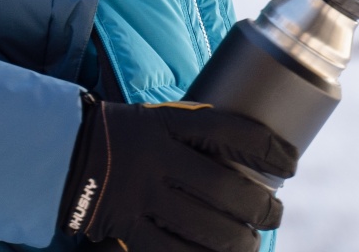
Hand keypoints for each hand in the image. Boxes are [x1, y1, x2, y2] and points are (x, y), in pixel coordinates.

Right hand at [58, 97, 297, 251]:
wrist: (67, 153)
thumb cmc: (126, 135)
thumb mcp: (157, 119)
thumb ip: (195, 133)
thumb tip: (251, 151)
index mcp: (166, 124)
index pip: (228, 131)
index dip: (267, 149)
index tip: (291, 162)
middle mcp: (157, 158)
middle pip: (225, 188)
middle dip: (260, 208)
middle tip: (273, 213)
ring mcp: (142, 195)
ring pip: (207, 228)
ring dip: (240, 241)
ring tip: (250, 242)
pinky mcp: (129, 227)